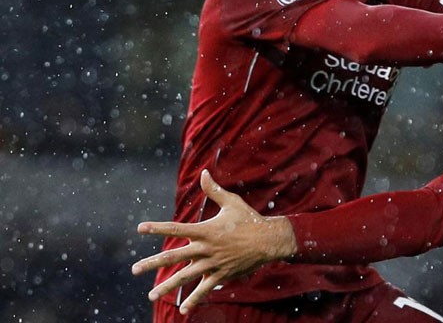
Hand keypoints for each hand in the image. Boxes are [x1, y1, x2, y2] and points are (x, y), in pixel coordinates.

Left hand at [131, 170, 296, 313]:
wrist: (268, 240)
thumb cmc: (248, 219)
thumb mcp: (231, 202)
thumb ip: (214, 190)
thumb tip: (204, 172)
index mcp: (206, 230)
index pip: (176, 228)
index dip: (157, 228)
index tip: (140, 228)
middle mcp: (206, 248)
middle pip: (174, 256)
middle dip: (152, 263)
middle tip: (134, 269)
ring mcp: (212, 263)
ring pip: (185, 277)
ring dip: (167, 286)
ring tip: (151, 295)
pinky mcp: (221, 274)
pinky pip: (205, 289)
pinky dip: (194, 300)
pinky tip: (183, 311)